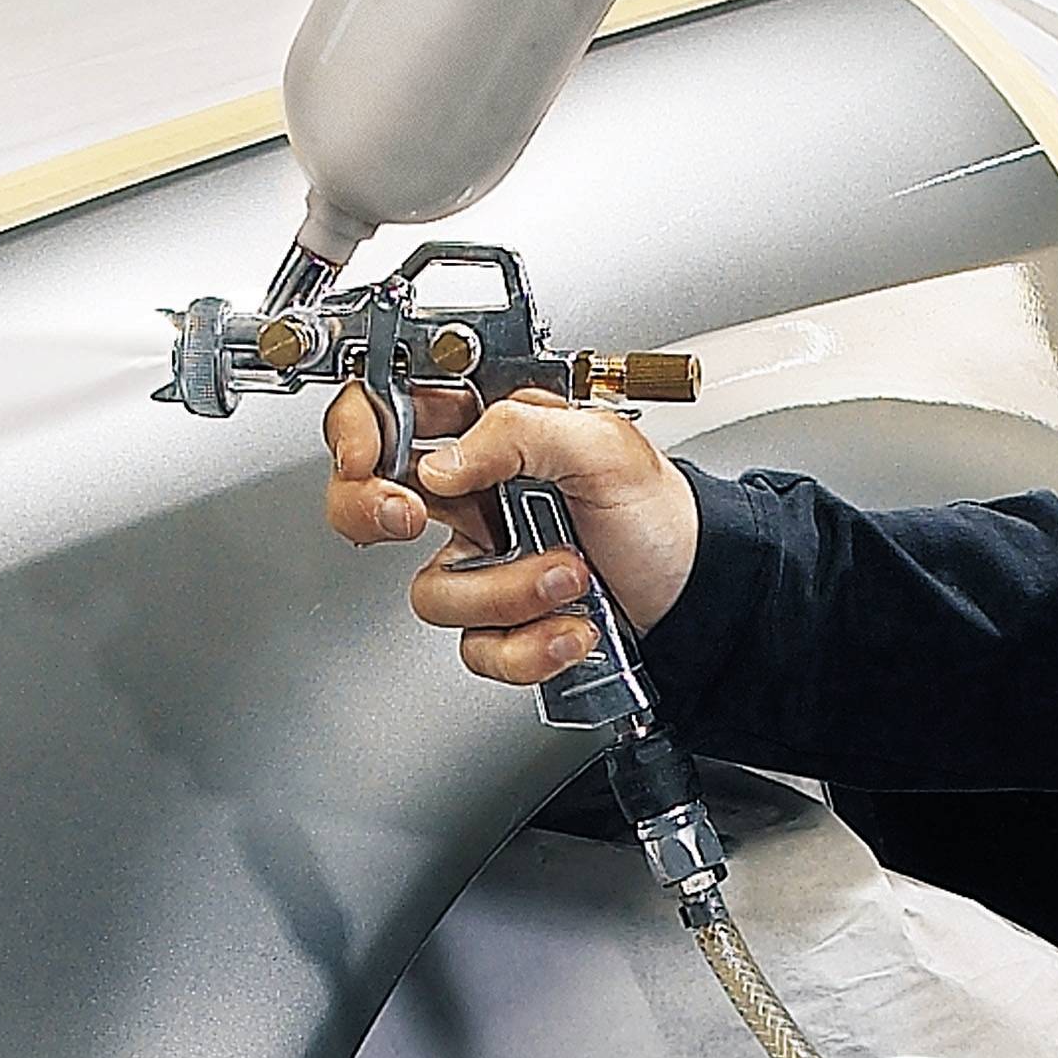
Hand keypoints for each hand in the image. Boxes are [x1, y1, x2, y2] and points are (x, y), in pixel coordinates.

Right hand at [323, 384, 698, 684]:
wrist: (699, 589)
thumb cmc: (661, 511)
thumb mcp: (602, 444)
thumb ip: (518, 431)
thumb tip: (442, 462)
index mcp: (489, 434)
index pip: (392, 411)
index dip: (357, 427)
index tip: (368, 455)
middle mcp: (473, 495)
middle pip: (367, 499)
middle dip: (375, 512)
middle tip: (413, 516)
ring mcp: (482, 561)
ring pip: (431, 590)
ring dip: (504, 591)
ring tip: (570, 575)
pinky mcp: (499, 622)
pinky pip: (475, 646)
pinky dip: (529, 644)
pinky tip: (573, 625)